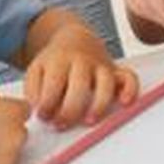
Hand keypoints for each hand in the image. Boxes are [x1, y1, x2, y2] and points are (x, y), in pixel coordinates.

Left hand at [23, 26, 139, 129]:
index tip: (43, 117)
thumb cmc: (55, 61)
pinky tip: (124, 102)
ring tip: (88, 120)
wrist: (74, 38)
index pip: (53, 87)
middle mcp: (82, 62)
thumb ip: (33, 90)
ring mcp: (101, 65)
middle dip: (69, 111)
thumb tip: (38, 109)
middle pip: (79, 86)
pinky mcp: (115, 70)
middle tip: (61, 124)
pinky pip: (129, 77)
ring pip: (106, 83)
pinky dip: (130, 90)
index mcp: (59, 61)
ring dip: (98, 105)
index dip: (46, 107)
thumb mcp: (36, 69)